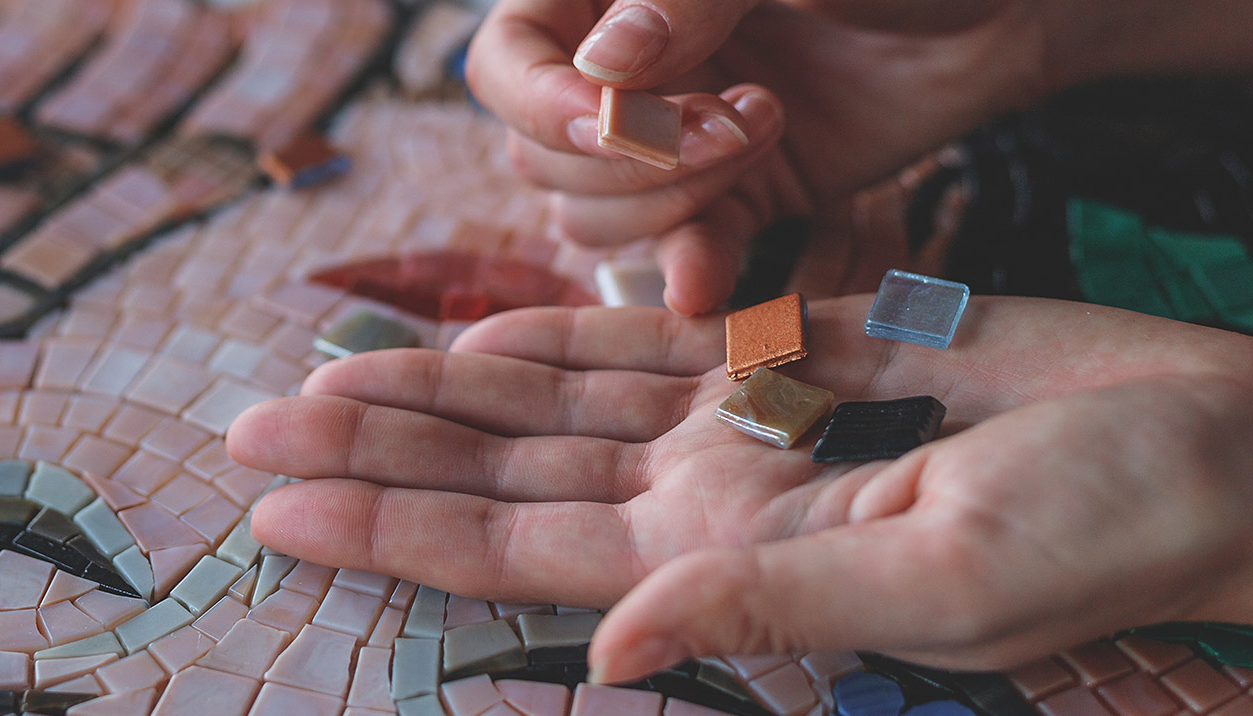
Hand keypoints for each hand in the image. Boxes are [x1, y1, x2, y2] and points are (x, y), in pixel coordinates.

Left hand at [227, 297, 1252, 680]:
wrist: (1204, 440)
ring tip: (317, 376)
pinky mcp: (786, 354)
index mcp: (721, 567)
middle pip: (497, 476)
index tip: (274, 505)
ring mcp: (736, 429)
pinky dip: (547, 335)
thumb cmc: (1103, 523)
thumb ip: (765, 608)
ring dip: (434, 392)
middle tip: (246, 427)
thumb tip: (611, 653)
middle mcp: (702, 504)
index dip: (390, 528)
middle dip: (375, 453)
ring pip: (544, 405)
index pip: (513, 553)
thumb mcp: (939, 579)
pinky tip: (467, 335)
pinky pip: (635, 343)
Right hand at [467, 0, 1070, 312]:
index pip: (504, 62)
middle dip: (632, 157)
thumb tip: (601, 69)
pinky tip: (712, 281)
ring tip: (767, 130)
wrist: (1000, 9)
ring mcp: (665, 138)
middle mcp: (614, 67)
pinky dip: (687, 269)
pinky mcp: (728, 198)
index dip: (542, 104)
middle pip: (538, 154)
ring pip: (589, 215)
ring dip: (669, 201)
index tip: (617, 120)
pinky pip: (669, 254)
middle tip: (739, 117)